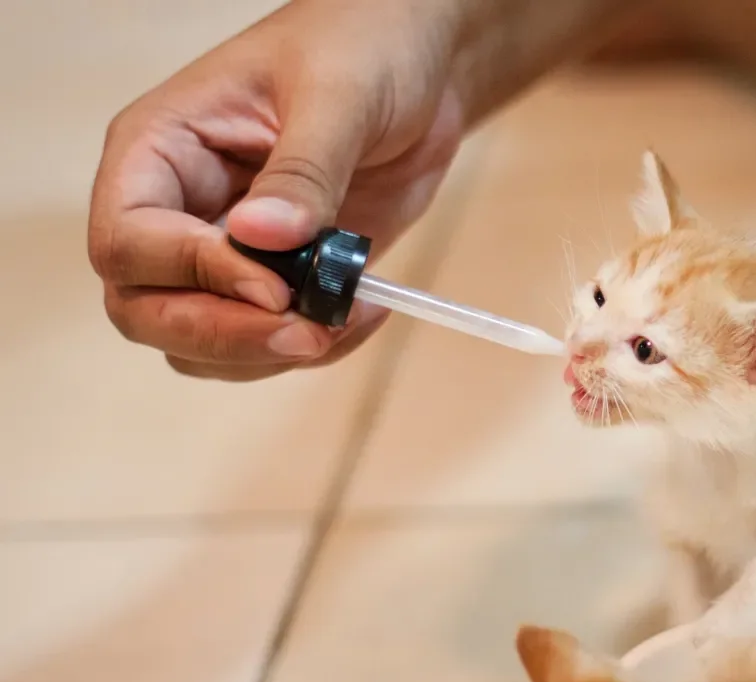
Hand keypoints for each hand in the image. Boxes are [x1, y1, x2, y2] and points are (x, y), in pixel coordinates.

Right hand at [88, 0, 462, 380]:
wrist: (421, 72)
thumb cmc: (362, 48)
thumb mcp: (338, 94)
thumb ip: (302, 168)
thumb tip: (261, 236)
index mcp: (160, 150)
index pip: (128, 241)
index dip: (191, 274)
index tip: (275, 287)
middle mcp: (176, 210)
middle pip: (148, 310)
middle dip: (226, 336)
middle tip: (310, 333)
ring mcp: (224, 253)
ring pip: (200, 342)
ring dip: (269, 352)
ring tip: (347, 316)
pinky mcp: (277, 281)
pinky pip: (263, 342)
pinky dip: (309, 347)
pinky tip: (360, 313)